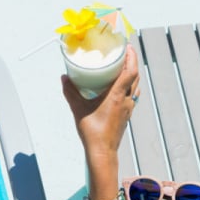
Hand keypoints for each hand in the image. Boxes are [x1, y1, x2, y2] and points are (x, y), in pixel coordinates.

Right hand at [62, 44, 139, 161]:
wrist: (103, 151)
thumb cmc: (92, 132)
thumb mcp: (78, 109)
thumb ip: (70, 92)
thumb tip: (64, 77)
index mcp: (117, 96)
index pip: (130, 72)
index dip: (132, 58)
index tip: (128, 47)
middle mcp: (126, 100)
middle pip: (136, 77)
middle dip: (132, 63)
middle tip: (125, 53)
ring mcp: (128, 108)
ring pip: (135, 86)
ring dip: (132, 74)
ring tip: (124, 66)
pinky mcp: (126, 114)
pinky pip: (132, 95)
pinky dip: (129, 86)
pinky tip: (120, 86)